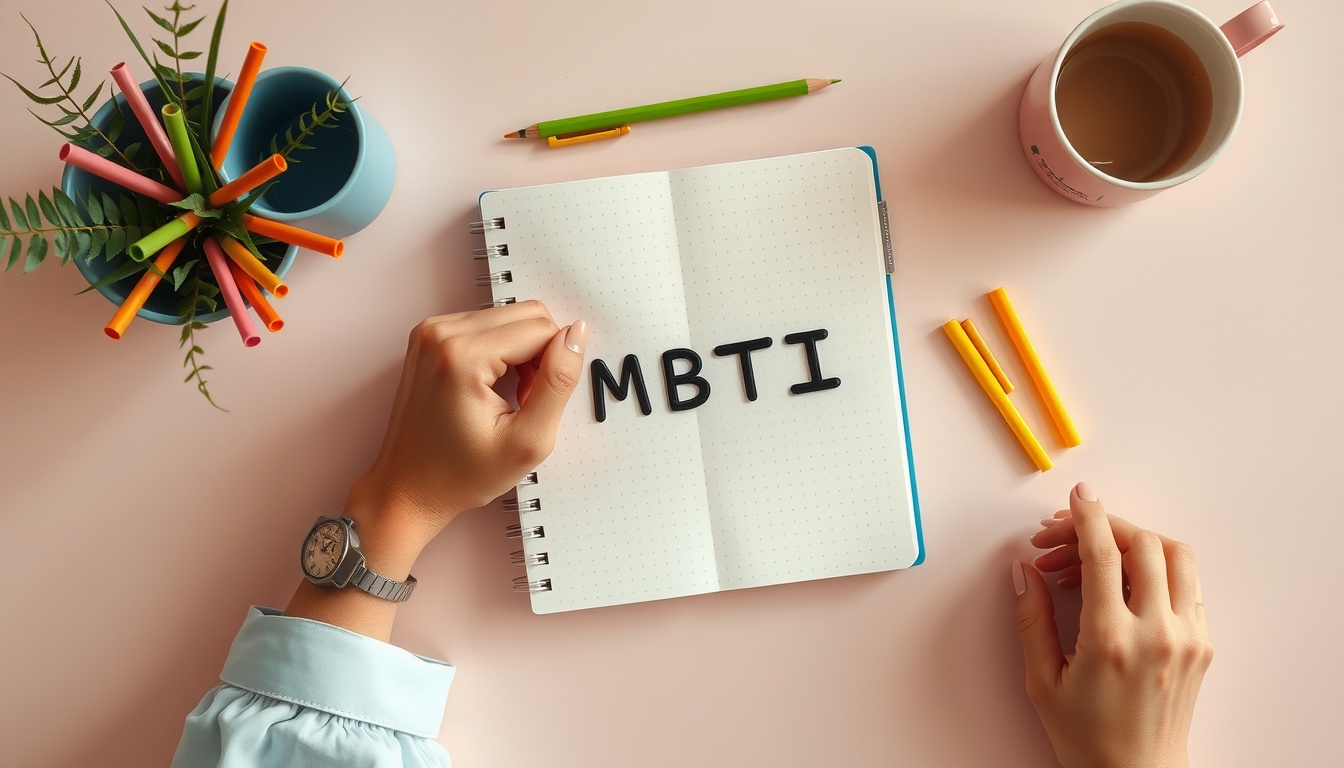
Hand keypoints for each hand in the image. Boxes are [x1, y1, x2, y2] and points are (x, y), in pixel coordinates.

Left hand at [286, 303, 587, 639]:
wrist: (406, 490)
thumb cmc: (461, 476)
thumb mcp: (528, 441)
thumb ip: (558, 382)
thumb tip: (578, 333)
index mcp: (463, 354)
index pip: (542, 328)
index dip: (553, 366)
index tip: (533, 405)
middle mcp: (441, 331)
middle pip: (526, 315)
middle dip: (538, 355)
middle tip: (523, 402)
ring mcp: (430, 330)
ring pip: (509, 318)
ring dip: (520, 354)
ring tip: (505, 399)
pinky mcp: (428, 335)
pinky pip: (486, 325)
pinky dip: (499, 352)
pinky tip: (489, 389)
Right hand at [1012, 482, 1213, 767]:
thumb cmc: (1088, 737)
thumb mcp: (1042, 681)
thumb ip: (1032, 619)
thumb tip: (1024, 572)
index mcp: (1112, 640)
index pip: (1105, 554)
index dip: (1088, 517)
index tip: (1077, 498)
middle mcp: (1158, 633)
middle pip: (1144, 544)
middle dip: (1105, 525)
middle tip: (1068, 534)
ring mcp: (1188, 637)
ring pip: (1177, 556)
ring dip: (1138, 541)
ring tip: (1099, 554)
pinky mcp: (1203, 644)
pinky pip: (1188, 584)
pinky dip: (1158, 567)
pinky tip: (1125, 582)